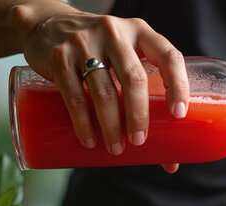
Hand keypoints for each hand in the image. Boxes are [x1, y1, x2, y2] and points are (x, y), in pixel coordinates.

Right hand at [21, 5, 188, 160]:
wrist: (47, 26)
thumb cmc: (101, 51)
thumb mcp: (126, 59)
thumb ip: (147, 99)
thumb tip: (170, 161)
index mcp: (141, 33)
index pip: (169, 56)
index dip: (178, 85)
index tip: (178, 114)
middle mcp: (115, 33)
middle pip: (134, 78)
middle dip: (138, 115)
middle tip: (139, 141)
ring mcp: (84, 43)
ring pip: (104, 91)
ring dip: (111, 125)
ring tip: (116, 147)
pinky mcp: (59, 57)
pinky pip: (74, 95)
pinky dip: (83, 122)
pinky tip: (90, 139)